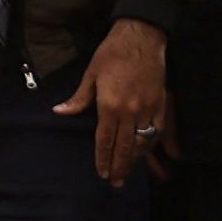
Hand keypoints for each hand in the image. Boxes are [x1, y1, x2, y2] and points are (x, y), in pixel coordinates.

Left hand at [54, 15, 173, 186]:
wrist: (142, 37)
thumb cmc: (112, 54)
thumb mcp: (91, 75)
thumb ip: (79, 99)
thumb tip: (59, 112)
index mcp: (110, 106)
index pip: (105, 140)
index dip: (103, 158)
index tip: (101, 173)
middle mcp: (131, 112)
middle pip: (125, 147)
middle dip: (120, 167)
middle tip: (116, 183)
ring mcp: (149, 109)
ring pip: (143, 142)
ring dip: (137, 160)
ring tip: (130, 173)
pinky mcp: (162, 104)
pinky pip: (160, 130)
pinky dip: (157, 144)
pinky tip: (155, 154)